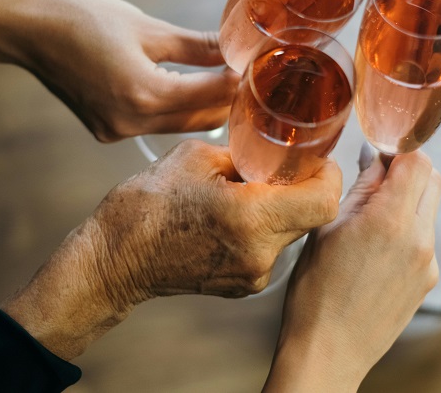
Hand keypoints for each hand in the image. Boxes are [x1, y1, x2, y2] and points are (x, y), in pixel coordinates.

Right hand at [0, 0, 238, 142]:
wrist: (26, 29)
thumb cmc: (81, 17)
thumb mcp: (147, 27)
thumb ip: (196, 46)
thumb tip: (236, 53)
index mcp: (144, 95)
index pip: (212, 96)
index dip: (242, 85)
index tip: (266, 74)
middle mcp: (131, 123)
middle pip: (200, 119)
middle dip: (229, 100)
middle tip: (255, 79)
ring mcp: (116, 131)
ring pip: (179, 124)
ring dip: (205, 105)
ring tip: (231, 81)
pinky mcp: (107, 129)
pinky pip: (155, 123)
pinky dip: (176, 108)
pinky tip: (190, 88)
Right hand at [1, 140, 341, 359]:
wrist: (114, 259)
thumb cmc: (146, 204)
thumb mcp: (197, 157)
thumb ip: (246, 155)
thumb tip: (272, 154)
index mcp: (252, 217)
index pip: (324, 200)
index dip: (327, 174)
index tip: (313, 159)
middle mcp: (260, 253)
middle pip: (312, 216)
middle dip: (302, 187)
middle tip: (280, 166)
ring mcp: (253, 276)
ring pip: (292, 232)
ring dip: (281, 208)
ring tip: (247, 190)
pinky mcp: (244, 286)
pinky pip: (271, 249)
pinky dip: (263, 227)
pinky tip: (233, 214)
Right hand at [263, 146, 440, 391]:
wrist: (328, 350)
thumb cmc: (315, 289)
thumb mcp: (327, 228)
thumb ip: (360, 187)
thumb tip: (374, 156)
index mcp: (390, 220)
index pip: (417, 159)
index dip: (397, 148)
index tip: (377, 152)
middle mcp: (420, 239)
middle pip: (432, 179)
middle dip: (407, 170)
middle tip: (375, 177)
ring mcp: (429, 262)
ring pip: (429, 207)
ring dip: (407, 199)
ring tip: (370, 217)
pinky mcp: (429, 280)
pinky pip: (425, 238)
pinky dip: (407, 228)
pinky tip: (375, 248)